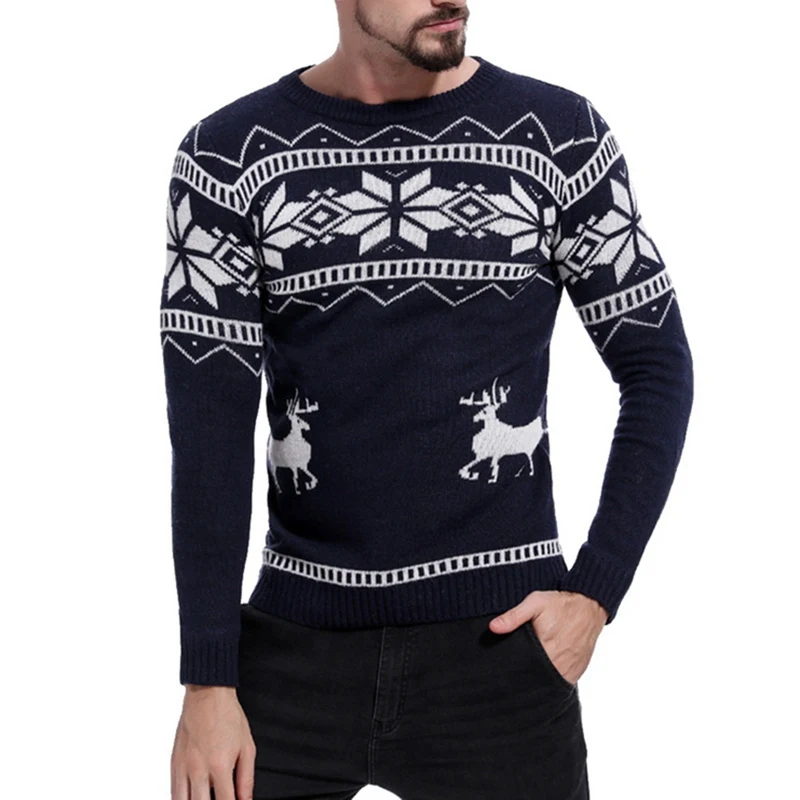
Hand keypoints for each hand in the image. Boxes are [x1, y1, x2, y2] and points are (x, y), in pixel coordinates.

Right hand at [171, 685, 255, 799]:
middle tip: (221, 798)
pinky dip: (181, 799)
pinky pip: (173, 793)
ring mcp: (184, 767)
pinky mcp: (174, 763)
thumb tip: (245, 799)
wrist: (208, 694)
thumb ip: (246, 778)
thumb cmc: (228, 716)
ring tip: (205, 798)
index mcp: (220, 765)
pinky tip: (192, 798)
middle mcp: (199, 769)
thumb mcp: (247, 746)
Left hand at [489, 590, 608, 684]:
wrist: (590, 605)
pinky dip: (551, 679)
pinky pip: (560, 682)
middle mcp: (559, 664)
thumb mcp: (535, 603)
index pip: (524, 669)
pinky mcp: (576, 672)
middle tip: (515, 668)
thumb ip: (513, 616)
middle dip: (524, 675)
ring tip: (529, 669)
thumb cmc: (562, 604)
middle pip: (535, 679)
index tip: (504, 669)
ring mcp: (569, 670)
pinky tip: (544, 670)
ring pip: (548, 684)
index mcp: (546, 649)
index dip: (513, 670)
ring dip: (538, 679)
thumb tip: (493, 627)